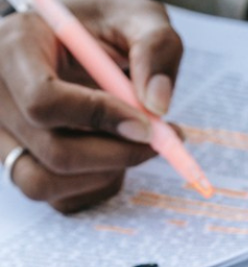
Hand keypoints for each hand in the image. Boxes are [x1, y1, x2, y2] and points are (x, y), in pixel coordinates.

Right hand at [0, 0, 181, 211]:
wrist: (82, 36)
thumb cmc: (106, 23)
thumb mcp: (137, 15)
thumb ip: (155, 48)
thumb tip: (157, 106)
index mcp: (14, 47)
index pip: (44, 100)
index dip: (100, 118)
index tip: (148, 123)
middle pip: (51, 151)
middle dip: (118, 154)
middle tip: (162, 140)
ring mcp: (0, 133)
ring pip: (44, 182)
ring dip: (105, 174)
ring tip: (136, 146)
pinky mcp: (18, 160)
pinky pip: (55, 197)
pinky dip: (96, 187)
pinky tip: (117, 156)